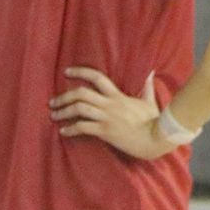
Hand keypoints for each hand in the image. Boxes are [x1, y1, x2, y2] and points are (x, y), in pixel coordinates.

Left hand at [50, 67, 175, 159]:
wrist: (156, 138)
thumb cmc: (153, 120)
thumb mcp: (149, 101)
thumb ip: (147, 87)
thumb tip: (150, 73)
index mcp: (118, 96)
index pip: (98, 78)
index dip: (81, 72)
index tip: (67, 72)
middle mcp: (110, 105)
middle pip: (81, 94)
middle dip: (64, 97)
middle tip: (52, 102)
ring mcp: (107, 118)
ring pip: (79, 109)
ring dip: (63, 112)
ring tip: (54, 115)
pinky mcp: (105, 132)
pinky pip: (83, 128)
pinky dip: (71, 129)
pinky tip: (63, 131)